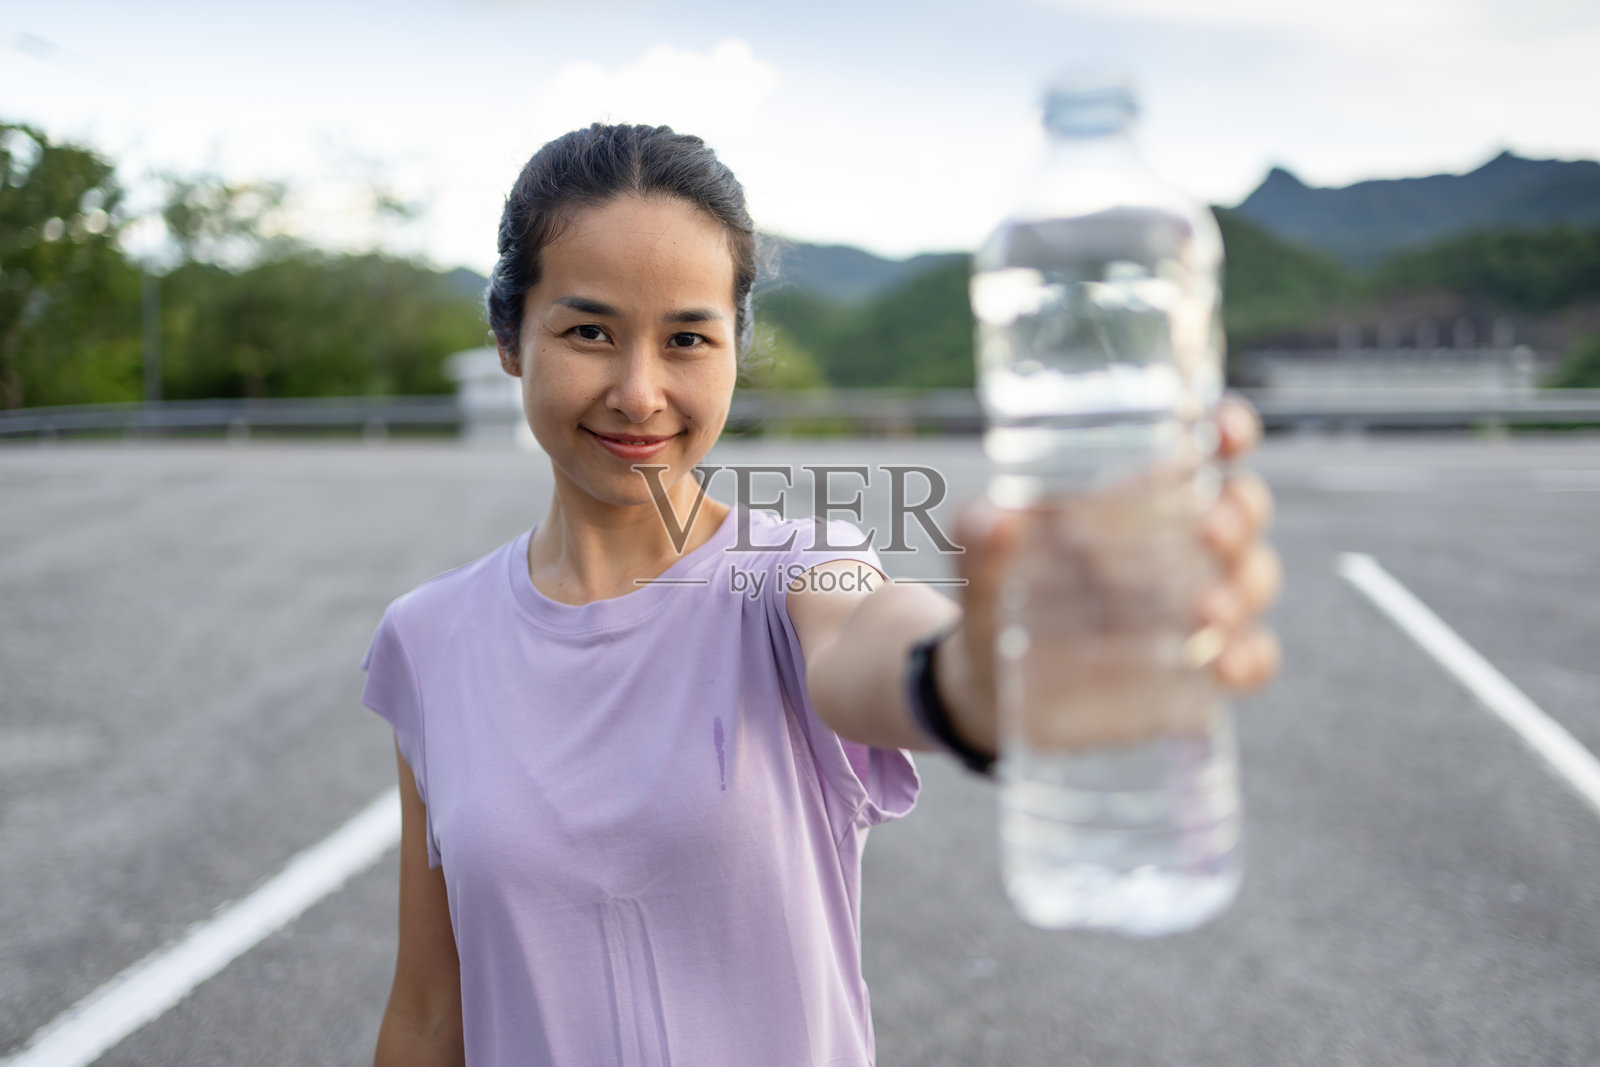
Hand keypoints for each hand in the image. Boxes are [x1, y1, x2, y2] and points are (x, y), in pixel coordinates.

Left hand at [939, 395, 1281, 754]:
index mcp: (1138, 495)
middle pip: (1241, 510)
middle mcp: (1182, 543)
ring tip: (1206, 609)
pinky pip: (1251, 657)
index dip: (1229, 431)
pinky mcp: (1201, 668)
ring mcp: (1198, 605)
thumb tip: (995, 518)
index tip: (1225, 432)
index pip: (1205, 449)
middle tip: (1211, 530)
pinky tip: (1226, 663)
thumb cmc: (999, 598)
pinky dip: (1250, 658)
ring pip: (1253, 580)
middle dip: (1240, 513)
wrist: (991, 688)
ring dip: (1243, 588)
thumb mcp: (982, 565)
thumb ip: (980, 538)